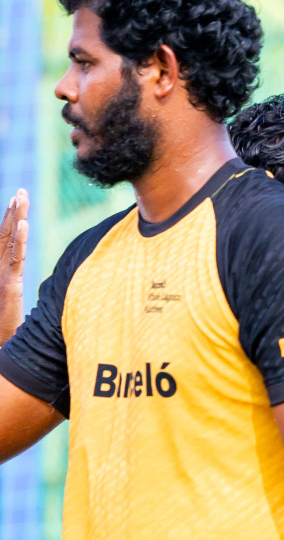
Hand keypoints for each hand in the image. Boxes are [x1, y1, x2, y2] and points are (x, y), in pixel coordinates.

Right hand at [0, 189, 26, 343]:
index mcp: (0, 271)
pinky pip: (14, 258)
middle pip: (5, 234)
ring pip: (8, 241)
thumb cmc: (5, 329)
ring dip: (15, 217)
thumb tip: (24, 274)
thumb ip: (16, 286)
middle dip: (13, 212)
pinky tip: (23, 223)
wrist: (0, 347)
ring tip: (20, 197)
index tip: (16, 202)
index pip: (5, 240)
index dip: (10, 221)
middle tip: (21, 192)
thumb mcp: (14, 303)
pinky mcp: (8, 285)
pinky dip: (18, 240)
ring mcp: (1, 275)